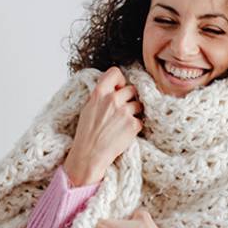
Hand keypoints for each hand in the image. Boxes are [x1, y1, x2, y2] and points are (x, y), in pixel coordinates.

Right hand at [64, 66, 142, 186]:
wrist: (89, 155)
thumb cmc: (87, 134)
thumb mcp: (88, 108)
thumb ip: (101, 96)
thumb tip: (115, 88)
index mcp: (99, 93)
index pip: (115, 72)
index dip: (120, 80)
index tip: (120, 88)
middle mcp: (112, 99)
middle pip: (131, 89)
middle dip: (129, 98)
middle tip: (122, 111)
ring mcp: (124, 111)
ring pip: (138, 104)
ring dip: (134, 112)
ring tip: (122, 124)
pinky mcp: (133, 124)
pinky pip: (140, 120)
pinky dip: (135, 126)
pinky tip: (124, 133)